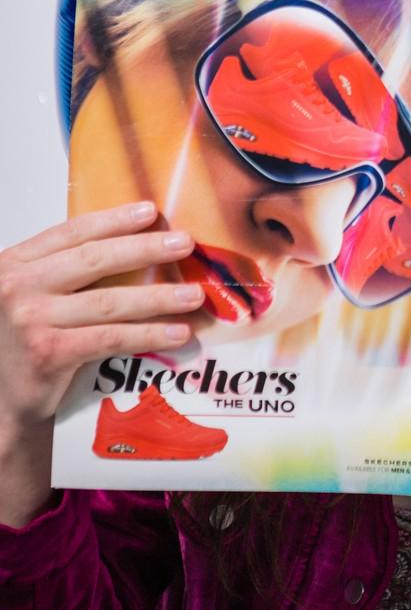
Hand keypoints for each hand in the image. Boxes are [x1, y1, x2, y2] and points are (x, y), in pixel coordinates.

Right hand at [0, 201, 201, 437]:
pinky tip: (177, 334)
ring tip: (193, 295)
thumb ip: (68, 268)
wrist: (7, 397)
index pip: (73, 232)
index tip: (151, 212)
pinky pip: (110, 338)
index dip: (114, 220)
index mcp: (17, 262)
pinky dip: (148, 335)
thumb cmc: (30, 339)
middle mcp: (19, 286)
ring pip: (108, 301)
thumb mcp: (37, 293)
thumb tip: (137, 242)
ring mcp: (31, 319)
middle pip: (94, 259)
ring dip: (158, 297)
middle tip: (184, 243)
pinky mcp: (48, 353)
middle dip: (145, 249)